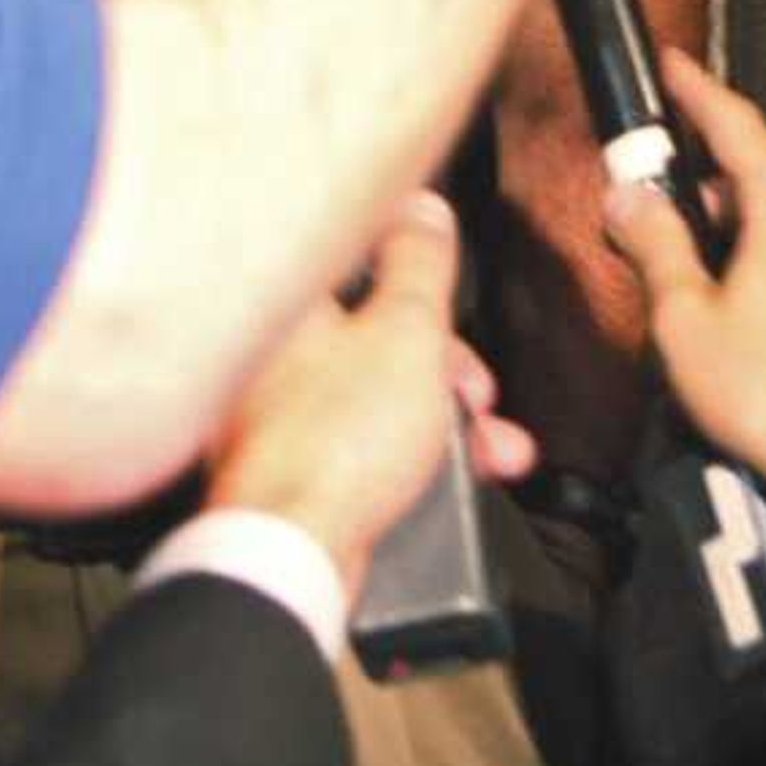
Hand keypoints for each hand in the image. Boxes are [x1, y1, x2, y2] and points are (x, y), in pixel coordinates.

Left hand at [207, 194, 536, 599]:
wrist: (294, 556)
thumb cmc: (334, 447)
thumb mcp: (406, 332)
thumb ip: (418, 264)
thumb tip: (422, 209)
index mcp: (292, 307)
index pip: (355, 261)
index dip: (416, 279)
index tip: (451, 297)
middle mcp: (276, 361)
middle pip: (376, 341)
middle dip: (447, 369)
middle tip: (474, 392)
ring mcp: (282, 424)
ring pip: (378, 402)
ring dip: (444, 423)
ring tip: (489, 452)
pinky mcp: (298, 478)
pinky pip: (365, 454)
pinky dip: (412, 464)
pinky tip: (446, 488)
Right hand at [600, 50, 765, 564]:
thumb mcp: (685, 315)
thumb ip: (656, 244)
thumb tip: (630, 198)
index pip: (736, 124)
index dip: (697, 91)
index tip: (674, 66)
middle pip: (754, 177)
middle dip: (699, 181)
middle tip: (651, 192)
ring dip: (729, 229)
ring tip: (681, 264)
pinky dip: (759, 261)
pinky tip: (729, 304)